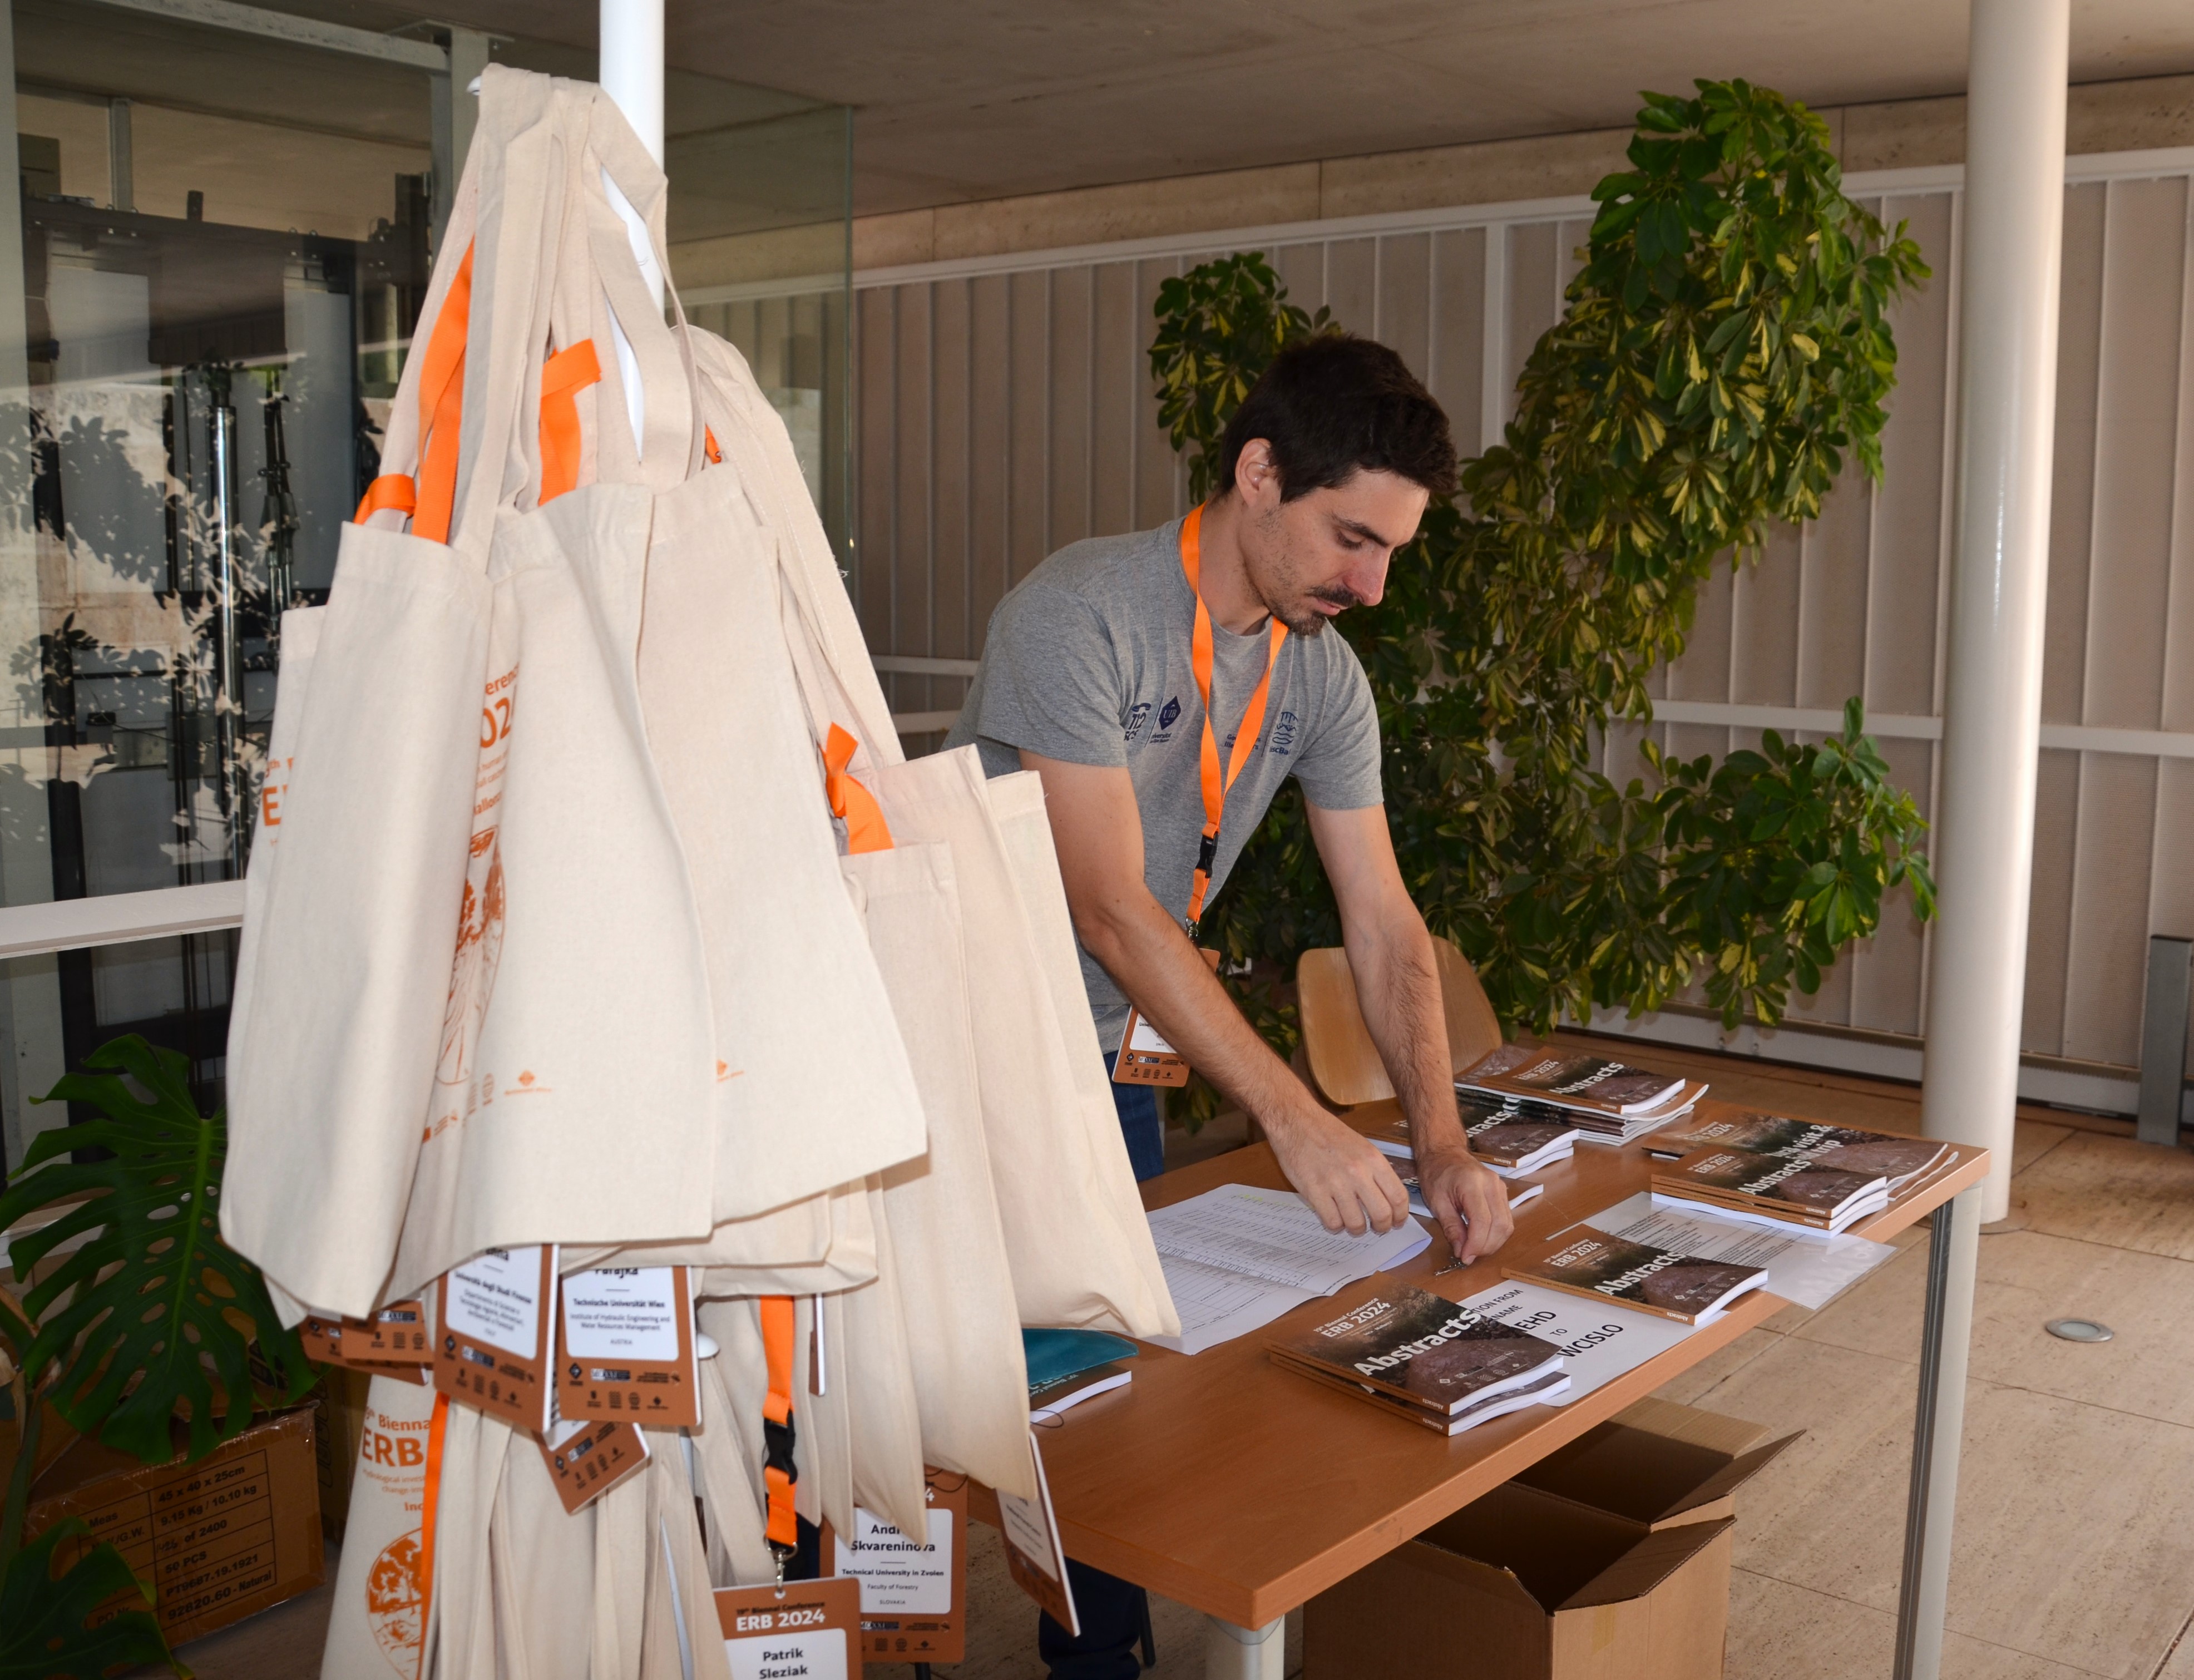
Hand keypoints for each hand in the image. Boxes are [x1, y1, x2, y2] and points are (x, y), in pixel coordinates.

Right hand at [1263, 1100, 1410, 1235]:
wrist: (1296, 1122)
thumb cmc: (1328, 1133)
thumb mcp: (1362, 1146)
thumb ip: (1376, 1172)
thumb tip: (1387, 1199)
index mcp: (1373, 1159)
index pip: (1398, 1197)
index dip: (1400, 1216)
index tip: (1396, 1222)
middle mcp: (1358, 1172)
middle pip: (1381, 1214)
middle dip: (1381, 1227)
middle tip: (1375, 1228)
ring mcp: (1335, 1183)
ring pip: (1356, 1223)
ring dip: (1356, 1229)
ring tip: (1352, 1224)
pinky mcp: (1314, 1191)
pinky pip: (1332, 1221)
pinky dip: (1335, 1226)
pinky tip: (1333, 1218)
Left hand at [1411, 1141, 1513, 1264]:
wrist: (1444, 1152)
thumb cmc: (1437, 1172)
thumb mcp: (1437, 1201)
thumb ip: (1451, 1227)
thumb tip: (1461, 1250)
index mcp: (1472, 1183)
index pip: (1483, 1221)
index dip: (1476, 1244)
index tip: (1465, 1257)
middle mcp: (1491, 1184)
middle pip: (1500, 1225)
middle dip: (1486, 1246)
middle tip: (1469, 1255)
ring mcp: (1500, 1187)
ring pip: (1507, 1224)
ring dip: (1493, 1242)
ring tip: (1474, 1248)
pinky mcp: (1502, 1192)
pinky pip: (1506, 1218)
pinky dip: (1496, 1233)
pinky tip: (1481, 1238)